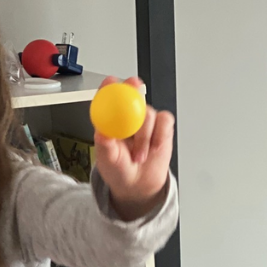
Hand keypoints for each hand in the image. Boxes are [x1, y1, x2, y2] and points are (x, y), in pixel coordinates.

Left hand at [93, 76, 174, 219]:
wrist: (139, 185)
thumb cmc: (119, 170)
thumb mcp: (108, 160)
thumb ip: (105, 146)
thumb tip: (101, 133)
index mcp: (110, 120)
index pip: (108, 98)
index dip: (109, 86)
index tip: (110, 81)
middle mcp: (128, 116)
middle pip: (132, 94)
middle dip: (133, 88)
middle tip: (134, 87)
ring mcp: (146, 120)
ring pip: (149, 113)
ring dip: (145, 136)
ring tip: (139, 155)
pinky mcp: (162, 126)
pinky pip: (164, 121)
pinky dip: (160, 135)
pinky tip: (153, 147)